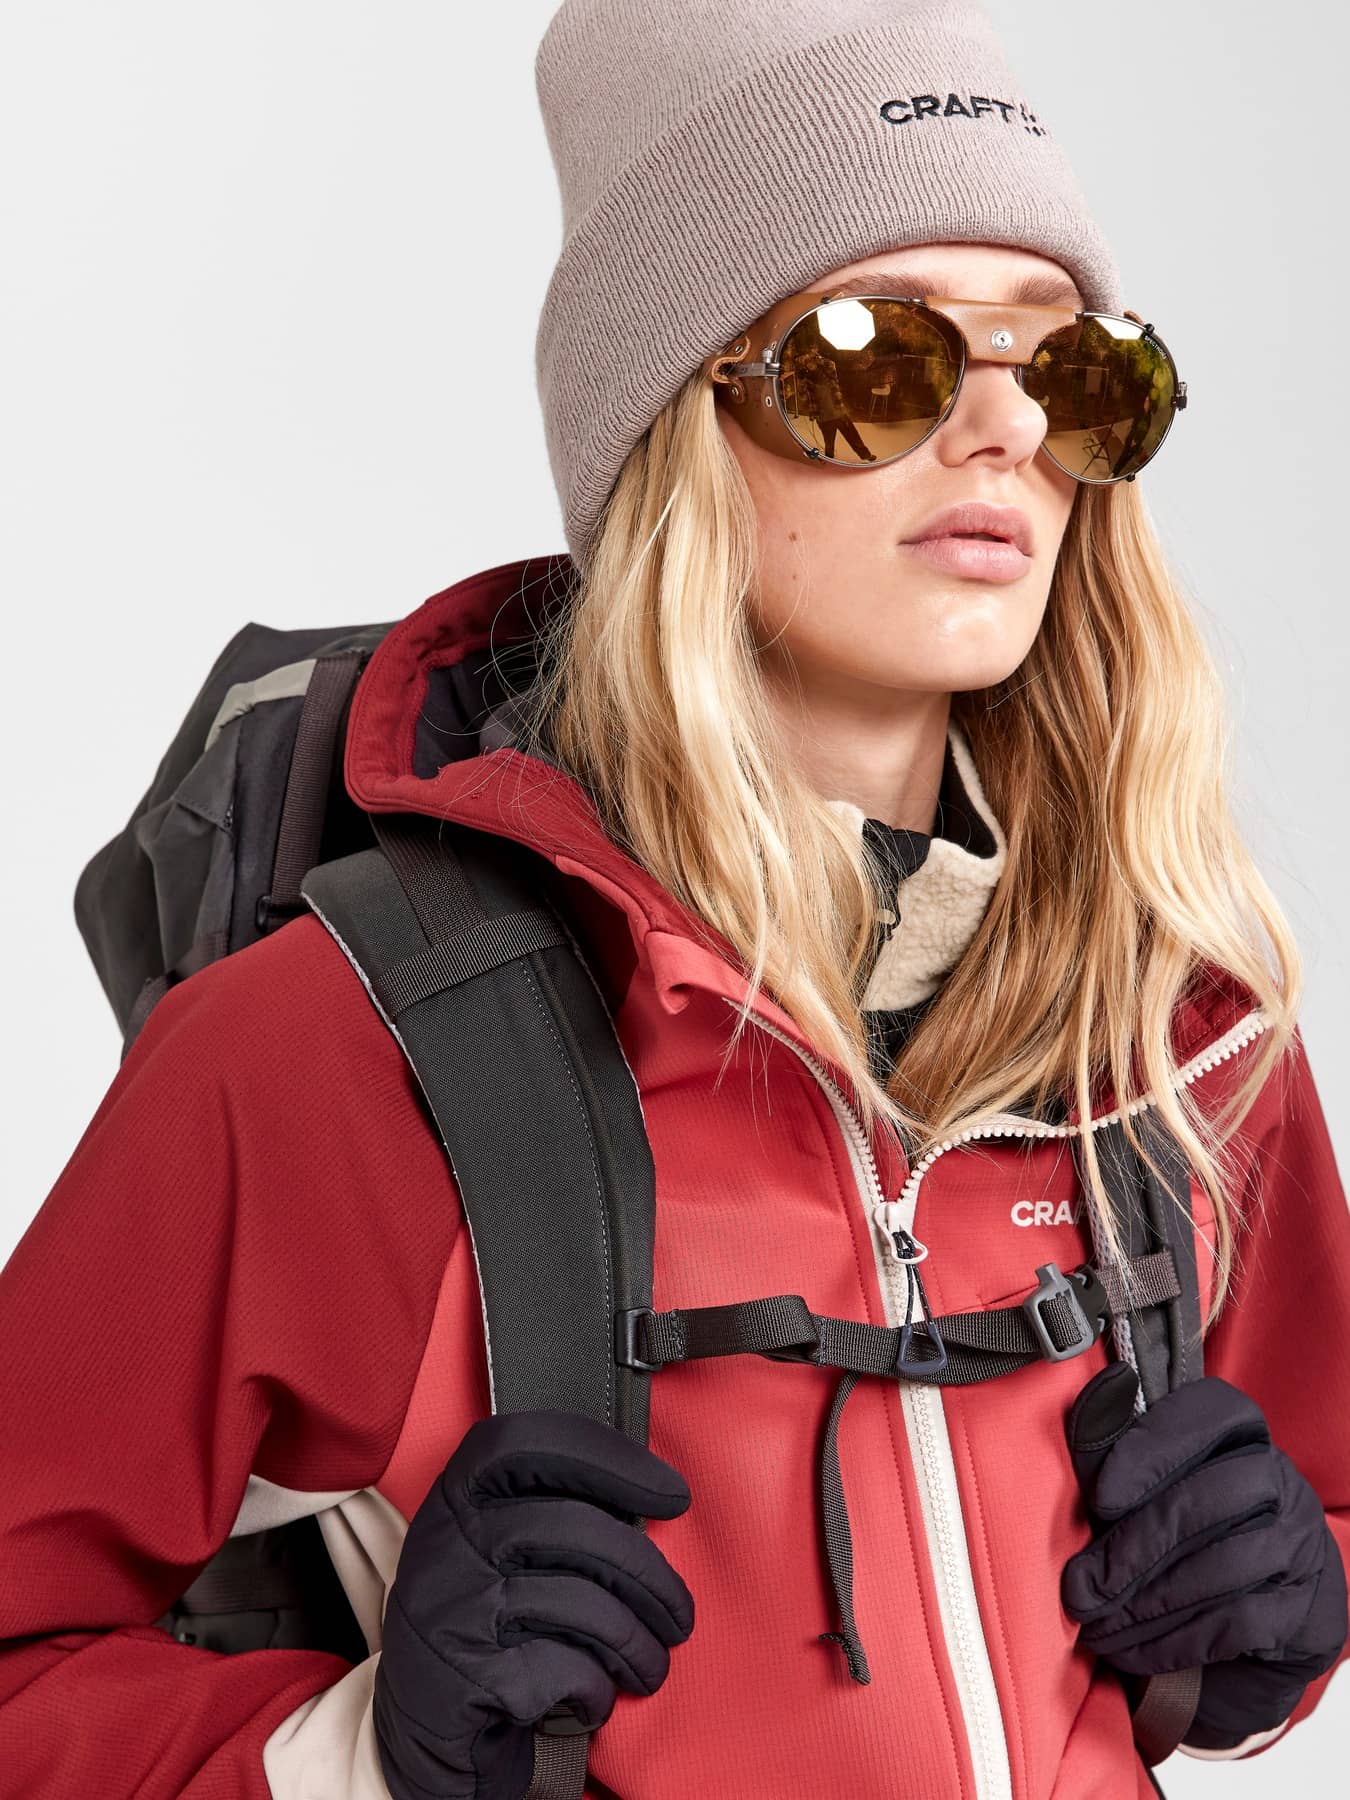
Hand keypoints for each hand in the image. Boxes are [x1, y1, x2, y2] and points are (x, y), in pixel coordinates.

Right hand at [373, 1408, 695, 1799]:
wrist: (417, 1726)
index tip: (674, 1495)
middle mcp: (450, 1538)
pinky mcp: (465, 1674)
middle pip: (575, 1529)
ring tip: (651, 1664)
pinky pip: (564, 1669)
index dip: (613, 1458)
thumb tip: (653, 1498)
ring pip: (580, 1604)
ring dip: (637, 1644)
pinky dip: (596, 1689)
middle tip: (679, 1615)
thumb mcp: (495, 1545)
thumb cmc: (483, 1620)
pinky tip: (594, 1696)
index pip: (535, 1442)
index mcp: (459, 1491)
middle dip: (649, 1575)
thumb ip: (552, 1509)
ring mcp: (454, 1605)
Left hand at [1061, 1363, 1346, 1750]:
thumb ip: (1116, 1460)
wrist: (1246, 1627)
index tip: (1101, 1495)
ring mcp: (1299, 1546)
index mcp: (1240, 1435)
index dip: (1151, 1448)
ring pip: (1222, 1566)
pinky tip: (1134, 1652)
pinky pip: (1237, 1623)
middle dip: (1132, 1548)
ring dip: (1146, 1603)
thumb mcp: (1148, 1491)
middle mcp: (1279, 1481)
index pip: (1208, 1414)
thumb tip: (1086, 1422)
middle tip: (1081, 1587)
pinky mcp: (1306, 1611)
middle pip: (1205, 1500)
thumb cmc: (1180, 1541)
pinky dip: (1176, 1640)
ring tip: (1097, 1625)